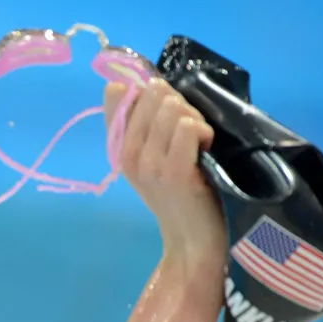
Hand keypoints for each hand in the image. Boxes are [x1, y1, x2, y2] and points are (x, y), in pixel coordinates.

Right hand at [104, 78, 228, 278]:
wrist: (192, 238)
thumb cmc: (176, 194)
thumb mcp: (147, 157)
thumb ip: (137, 121)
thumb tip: (121, 83)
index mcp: (117, 147)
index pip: (118, 93)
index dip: (149, 92)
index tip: (163, 113)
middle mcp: (127, 154)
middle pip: (154, 93)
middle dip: (178, 102)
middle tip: (188, 130)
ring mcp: (149, 163)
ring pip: (174, 107)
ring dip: (194, 117)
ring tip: (198, 141)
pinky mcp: (174, 172)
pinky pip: (188, 126)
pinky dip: (203, 131)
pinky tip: (205, 148)